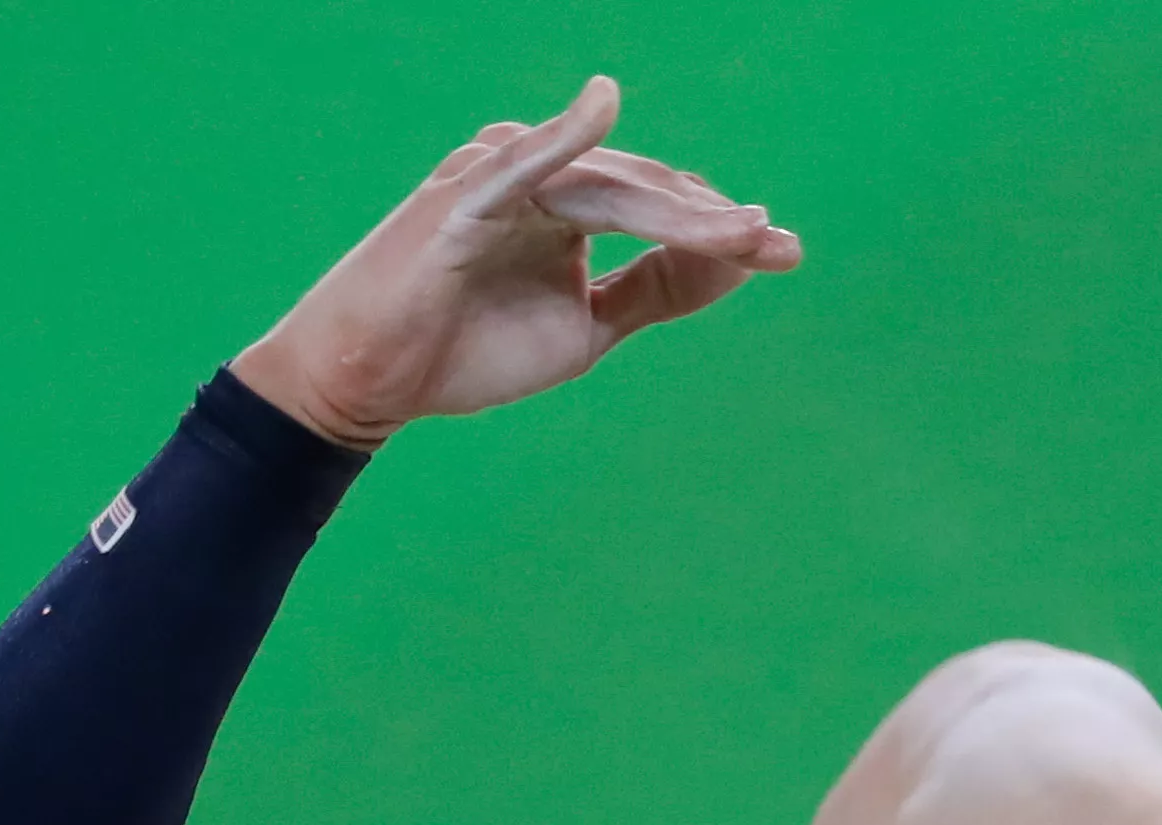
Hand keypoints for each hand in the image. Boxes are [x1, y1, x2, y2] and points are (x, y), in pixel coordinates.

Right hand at [233, 78, 800, 446]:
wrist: (375, 380)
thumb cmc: (466, 350)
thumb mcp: (586, 329)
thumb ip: (654, 292)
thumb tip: (733, 265)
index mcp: (571, 204)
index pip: (661, 209)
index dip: (723, 232)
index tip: (786, 253)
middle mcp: (544, 178)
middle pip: (646, 192)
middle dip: (716, 221)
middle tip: (780, 247)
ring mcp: (506, 180)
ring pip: (608, 187)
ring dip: (675, 208)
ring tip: (739, 232)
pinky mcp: (466, 194)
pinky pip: (522, 160)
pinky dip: (562, 134)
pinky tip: (602, 107)